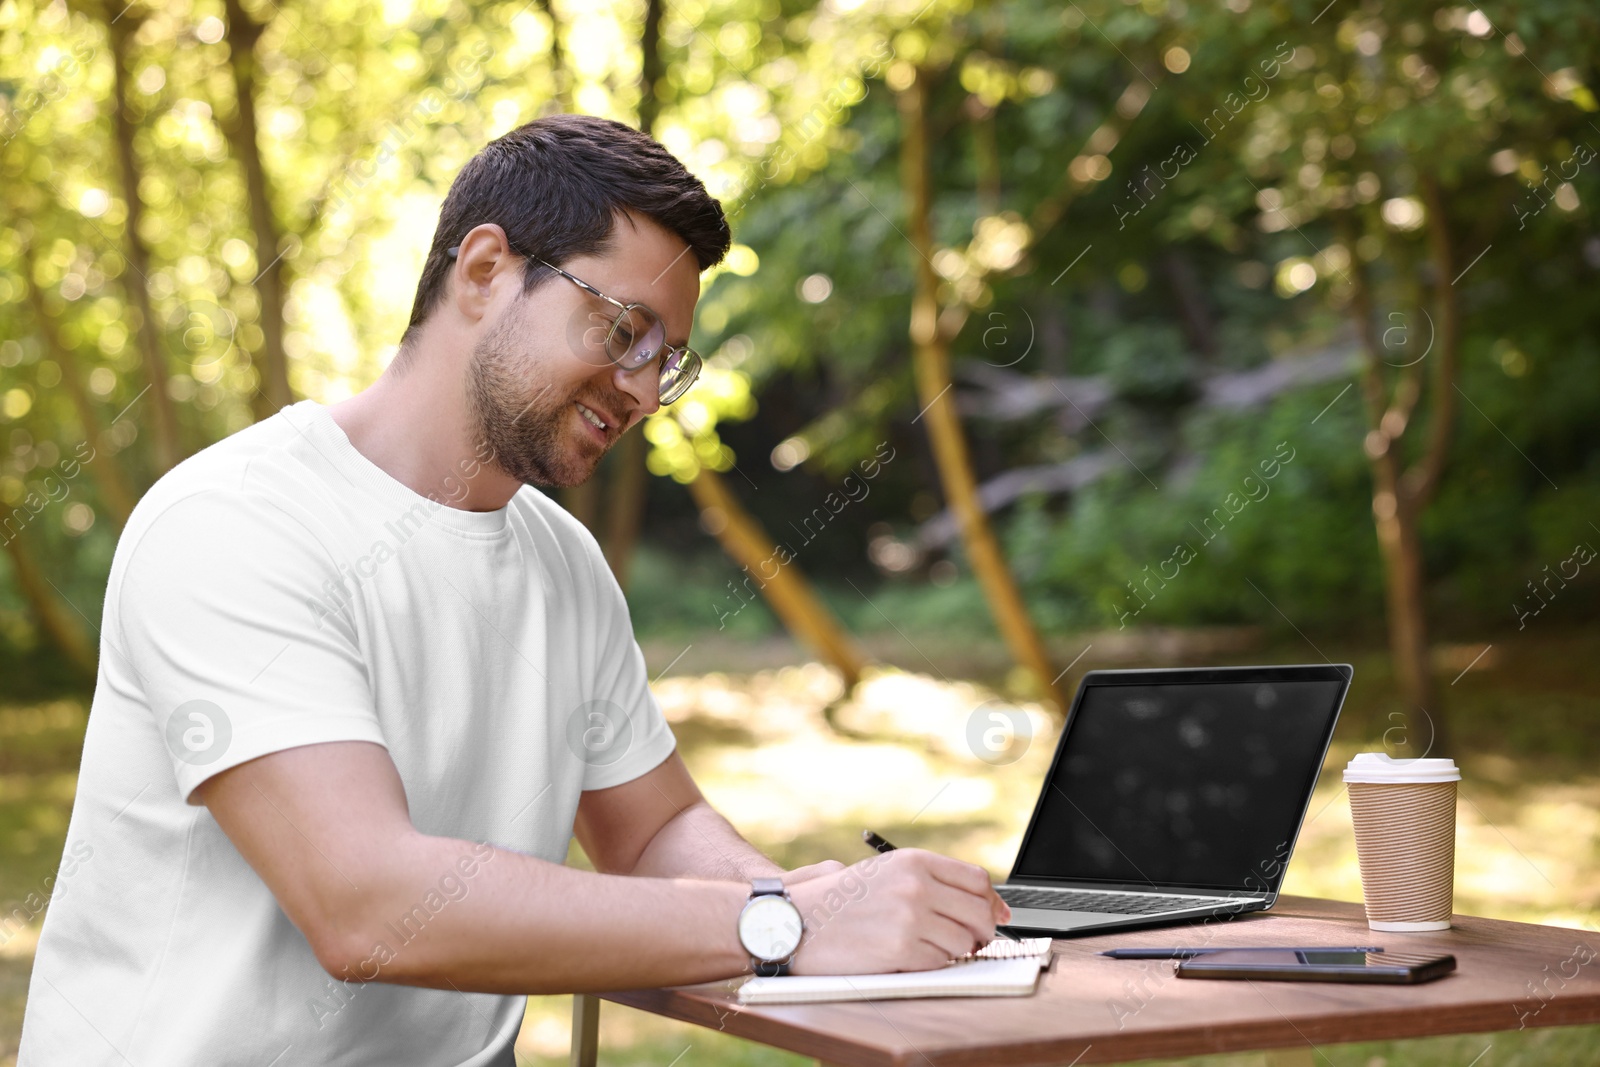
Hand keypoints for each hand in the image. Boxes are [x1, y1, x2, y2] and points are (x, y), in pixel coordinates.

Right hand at [784, 849, 1010, 974]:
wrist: (797, 920)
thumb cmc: (839, 898)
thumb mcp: (885, 871)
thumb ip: (931, 880)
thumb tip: (985, 903)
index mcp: (914, 861)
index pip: (977, 880)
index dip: (992, 901)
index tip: (995, 914)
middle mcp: (916, 886)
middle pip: (978, 912)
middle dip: (982, 931)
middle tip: (973, 940)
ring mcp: (910, 918)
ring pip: (964, 942)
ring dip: (955, 949)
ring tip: (931, 946)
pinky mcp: (901, 950)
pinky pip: (940, 962)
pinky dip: (933, 963)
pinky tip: (912, 955)